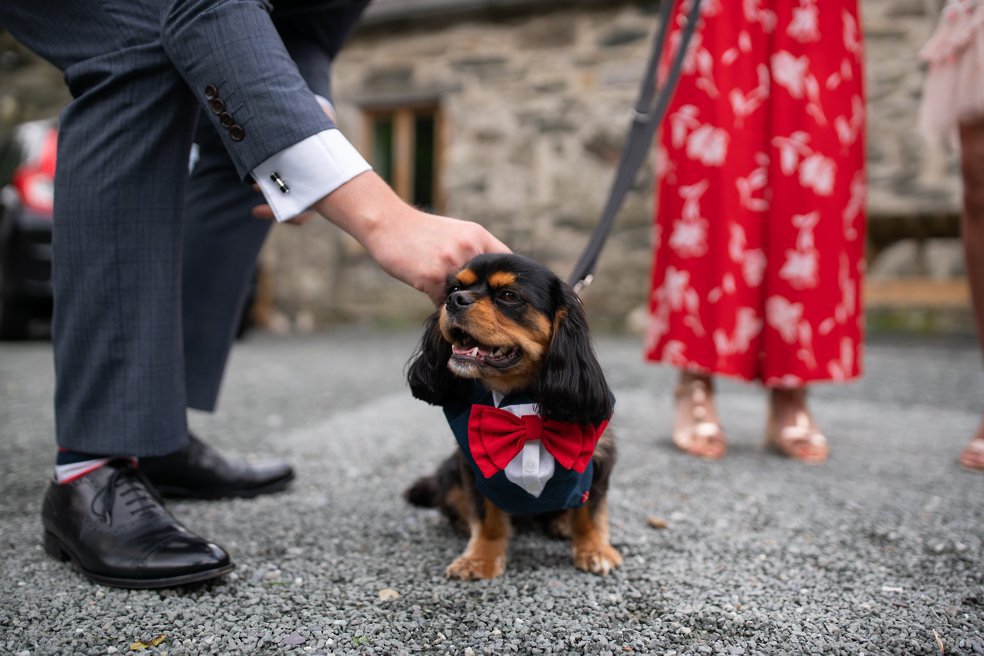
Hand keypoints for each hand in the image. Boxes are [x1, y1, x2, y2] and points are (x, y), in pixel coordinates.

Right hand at [314, 172, 509, 303]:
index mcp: (477, 236)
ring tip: (459, 313)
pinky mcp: (432, 277)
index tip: (505, 296)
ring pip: (466, 297)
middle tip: (483, 313)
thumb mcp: (455, 233)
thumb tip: (489, 280)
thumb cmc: (421, 232)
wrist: (388, 223)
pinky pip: (444, 304)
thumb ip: (473, 251)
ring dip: (462, 308)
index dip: (507, 282)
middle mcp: (469, 247)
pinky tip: (437, 306)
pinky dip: (442, 309)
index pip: (506, 262)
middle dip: (485, 300)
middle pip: (488, 285)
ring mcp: (451, 263)